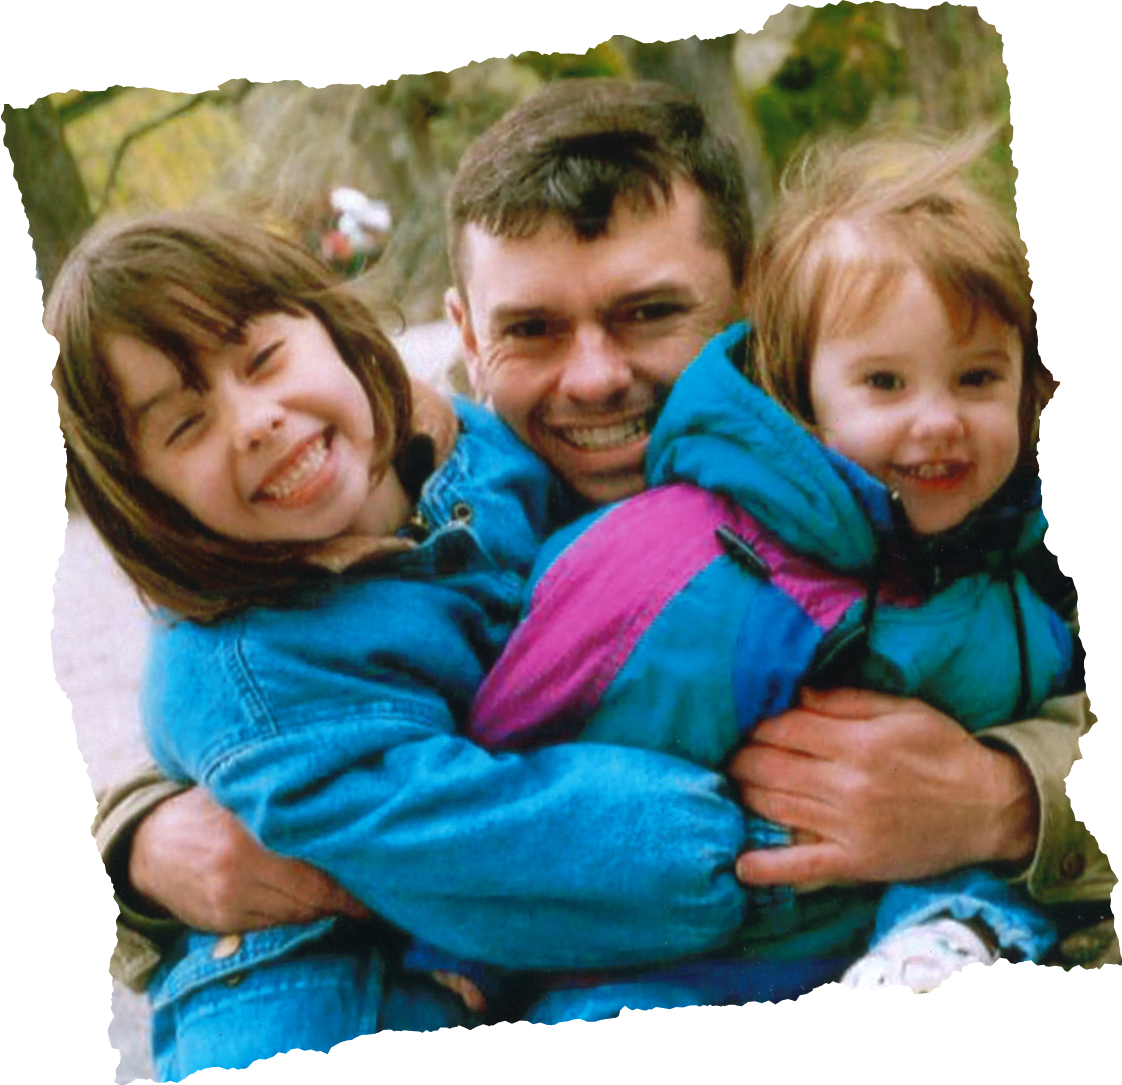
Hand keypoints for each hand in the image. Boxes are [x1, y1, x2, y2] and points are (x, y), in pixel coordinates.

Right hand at [128, 787, 369, 931]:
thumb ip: (279, 795)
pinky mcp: (223, 921)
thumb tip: (340, 786)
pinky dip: (302, 918)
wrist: (148, 845)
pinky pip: (275, 925)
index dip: (352, 873)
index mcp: (249, 828)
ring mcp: (230, 898)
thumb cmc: (208, 809)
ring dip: (330, 910)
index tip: (382, 869)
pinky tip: (320, 908)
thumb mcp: (239, 792)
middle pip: (313, 892)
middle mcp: (240, 867)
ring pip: (298, 913)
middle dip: (349, 897)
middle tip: (382, 891)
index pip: (315, 860)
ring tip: (360, 901)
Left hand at [728, 688, 1038, 891]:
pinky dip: (768, 868)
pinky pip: (803, 865)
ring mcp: (849, 827)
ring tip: (735, 785)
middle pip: (771, 766)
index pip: (786, 728)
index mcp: (860, 743)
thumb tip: (797, 694)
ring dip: (745, 793)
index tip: (752, 725)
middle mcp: (849, 785)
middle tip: (734, 754)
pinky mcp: (856, 862)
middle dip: (743, 757)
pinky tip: (741, 864)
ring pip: (776, 806)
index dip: (760, 725)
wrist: (992, 809)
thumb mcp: (904, 710)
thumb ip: (846, 701)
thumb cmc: (946, 751)